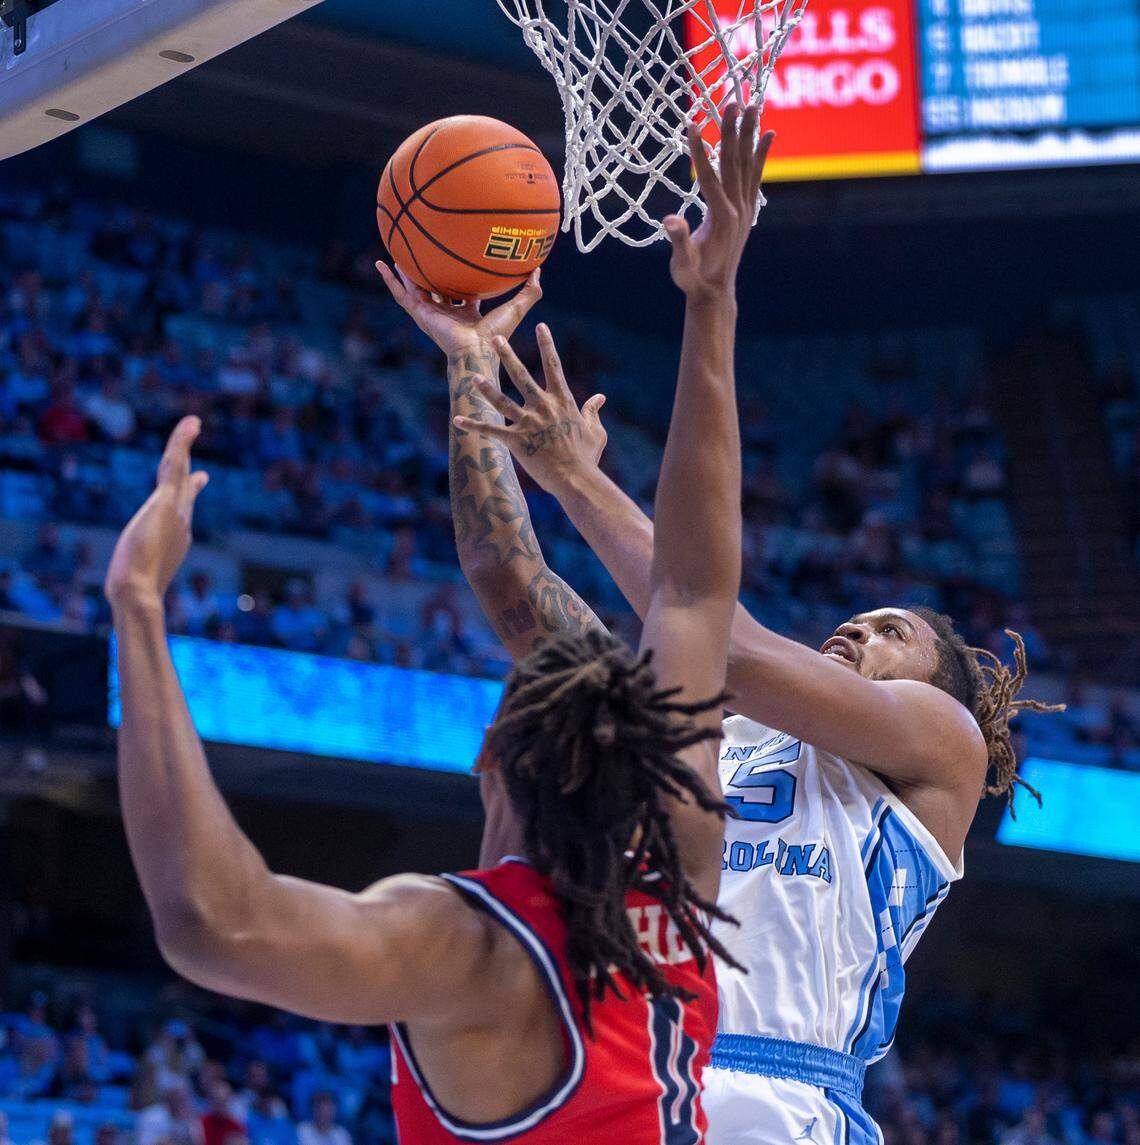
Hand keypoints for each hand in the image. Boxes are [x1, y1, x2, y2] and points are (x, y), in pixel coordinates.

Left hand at [105, 417, 209, 612]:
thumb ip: (137, 580)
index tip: (199, 477)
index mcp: (176, 535)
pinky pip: (175, 465)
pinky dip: (181, 444)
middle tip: (192, 433)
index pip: (184, 504)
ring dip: (184, 442)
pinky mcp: (166, 500)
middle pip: (185, 482)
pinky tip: (188, 427)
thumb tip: (129, 602)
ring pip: (179, 468)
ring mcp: (176, 509)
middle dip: (189, 459)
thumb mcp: (135, 579)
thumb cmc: (133, 592)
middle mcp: (181, 519)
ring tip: (192, 421)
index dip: (191, 488)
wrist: (138, 590)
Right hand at [376, 263, 542, 356]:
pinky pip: (401, 294)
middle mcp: (448, 313)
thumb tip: (538, 269)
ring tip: (396, 255)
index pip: (463, 293)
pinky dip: (390, 280)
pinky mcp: (420, 314)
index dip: (462, 280)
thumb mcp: (516, 307)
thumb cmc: (497, 335)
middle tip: (424, 256)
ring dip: (406, 274)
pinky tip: (381, 264)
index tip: (458, 264)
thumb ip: (530, 291)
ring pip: (415, 290)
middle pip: (436, 290)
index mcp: (468, 313)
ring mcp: (431, 314)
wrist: (477, 351)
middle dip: (430, 275)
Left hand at [452, 325, 607, 493]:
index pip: (554, 366)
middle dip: (506, 355)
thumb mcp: (596, 431)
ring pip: (501, 400)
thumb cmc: (587, 457)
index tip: (541, 326)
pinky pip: (491, 431)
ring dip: (486, 387)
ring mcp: (528, 423)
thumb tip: (599, 397)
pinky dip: (473, 426)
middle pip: (521, 375)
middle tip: (493, 338)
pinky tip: (457, 421)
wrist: (576, 479)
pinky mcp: (516, 441)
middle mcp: (542, 406)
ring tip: (472, 375)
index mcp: (562, 401)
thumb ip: (594, 411)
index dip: (547, 344)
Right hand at [663, 104, 773, 300]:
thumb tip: (670, 221)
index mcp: (720, 218)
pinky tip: (769, 133)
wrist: (714, 292)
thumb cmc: (693, 278)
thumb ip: (678, 242)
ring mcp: (745, 207)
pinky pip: (756, 174)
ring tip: (753, 104)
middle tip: (733, 99)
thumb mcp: (681, 264)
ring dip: (750, 133)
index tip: (692, 123)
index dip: (699, 151)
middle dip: (732, 130)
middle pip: (734, 162)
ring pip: (748, 163)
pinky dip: (762, 152)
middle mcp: (737, 208)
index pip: (709, 177)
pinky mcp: (747, 209)